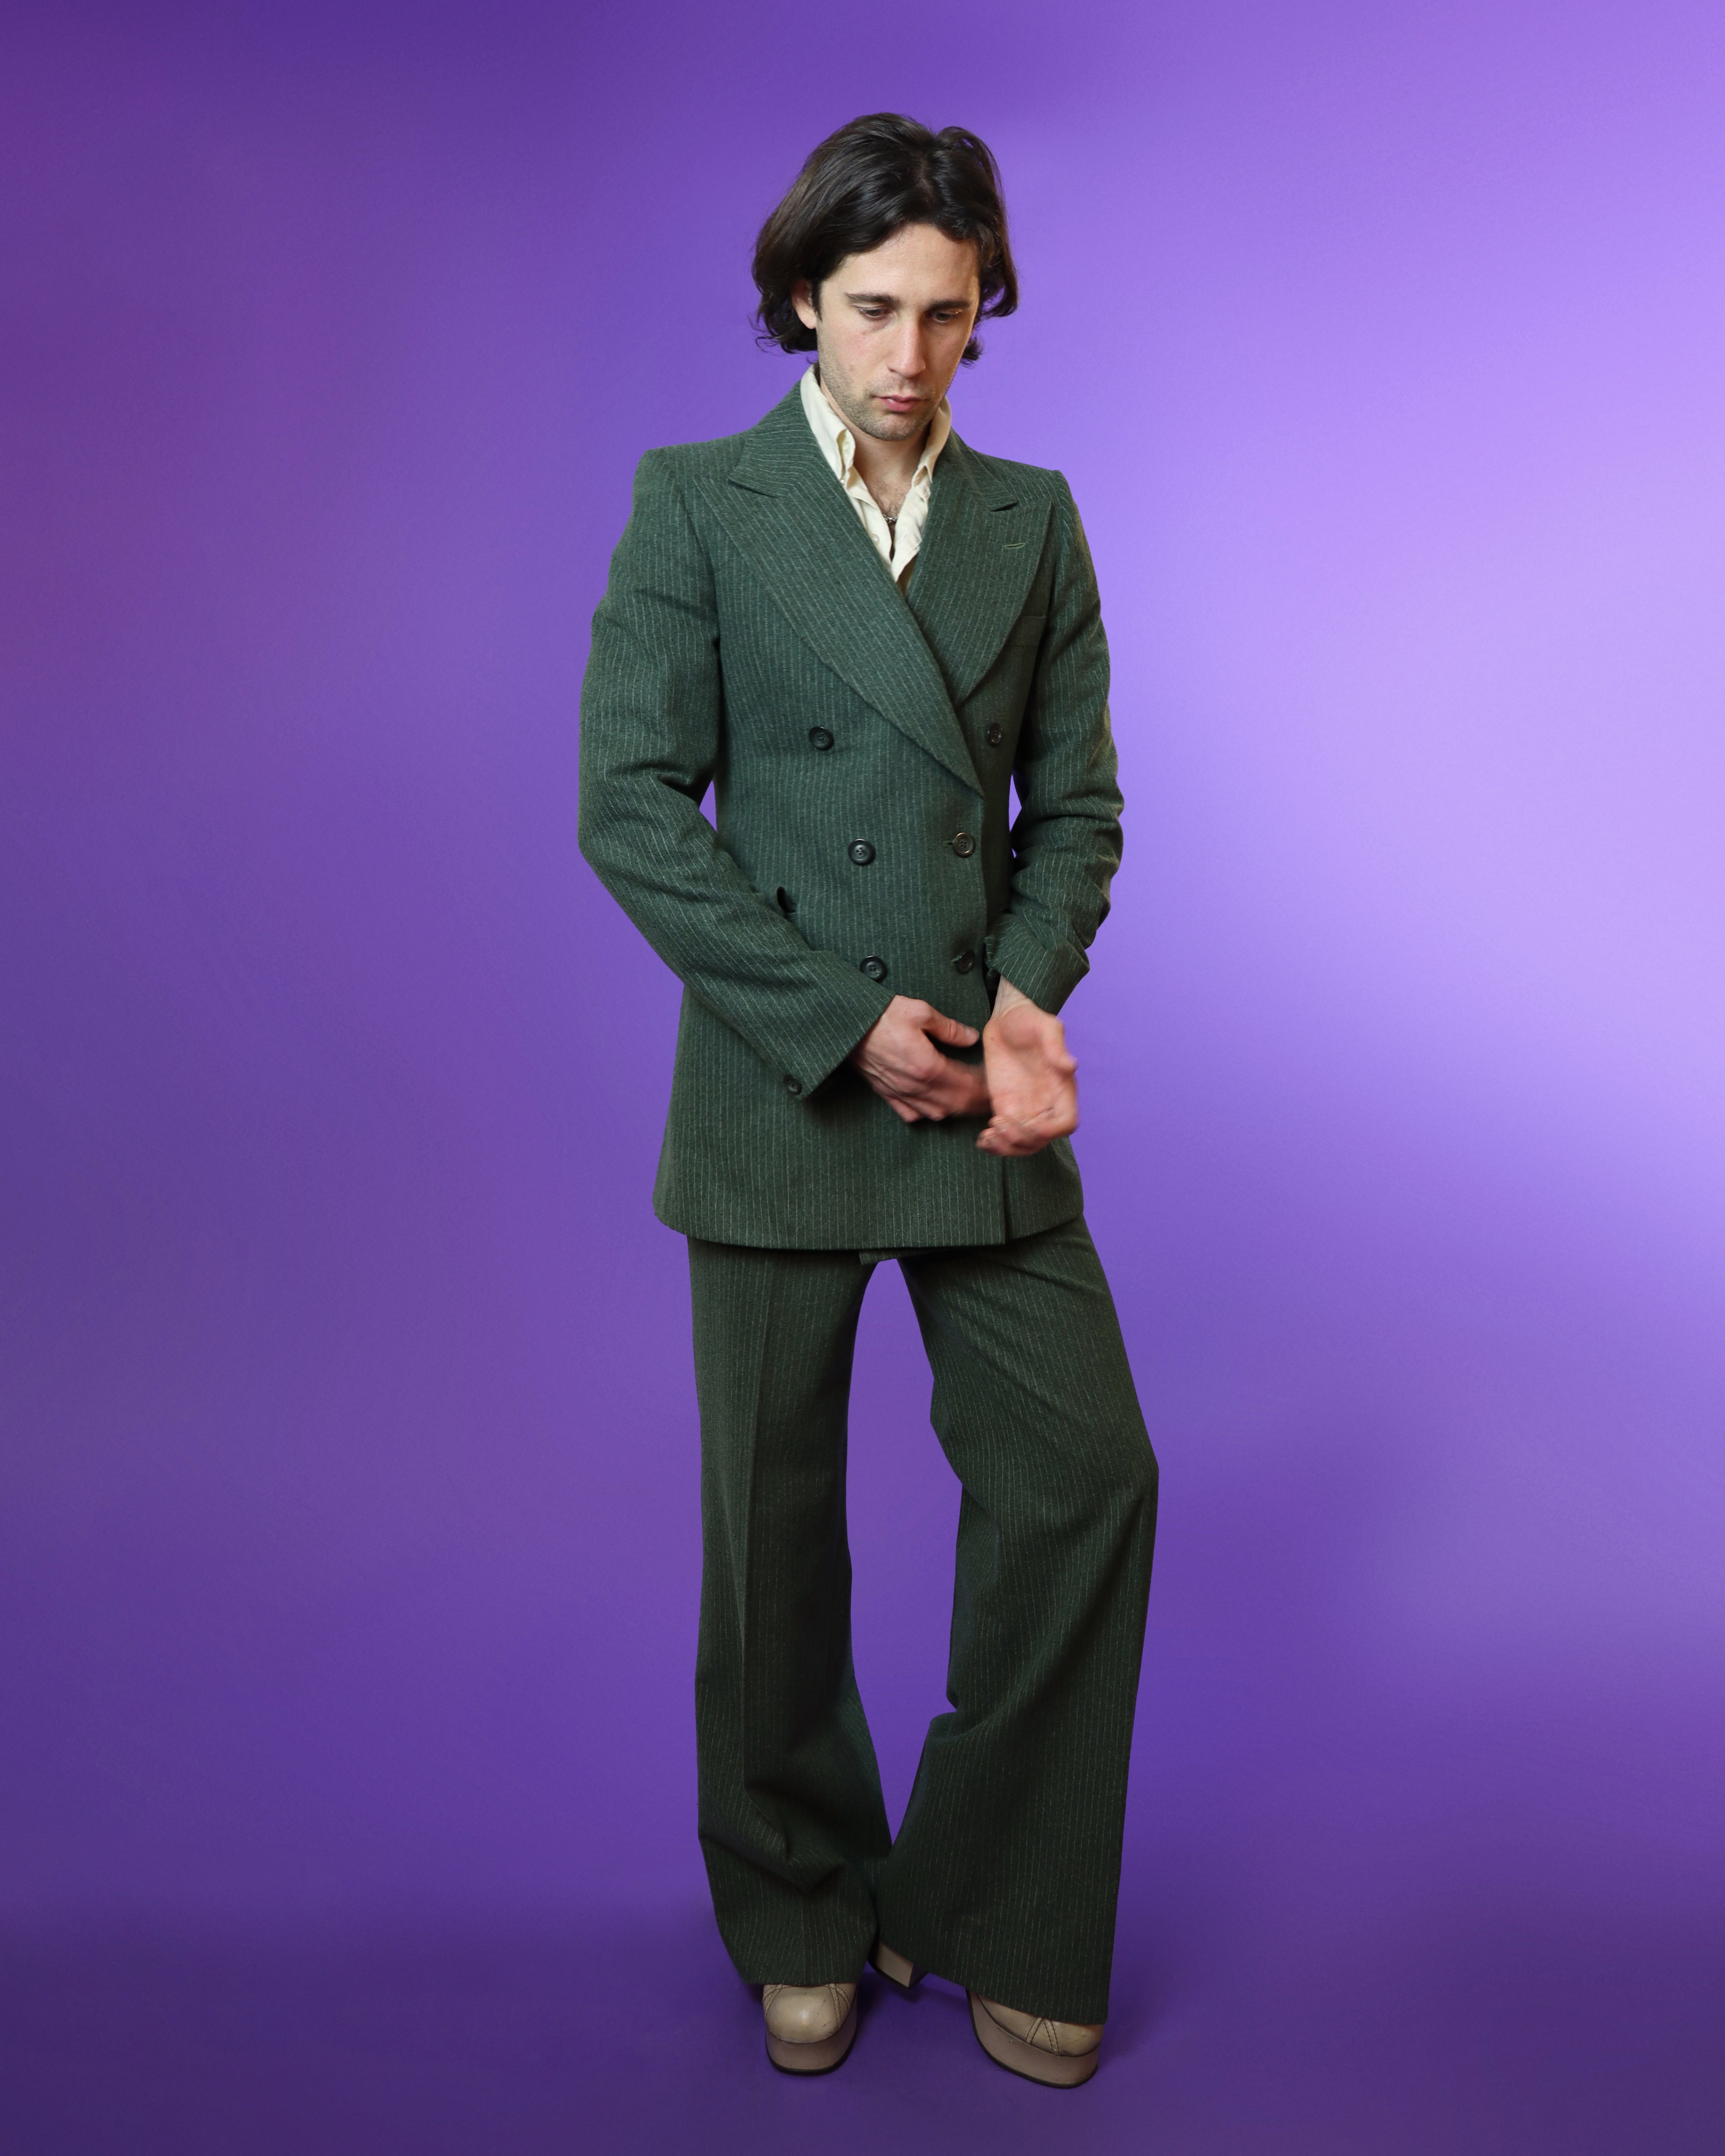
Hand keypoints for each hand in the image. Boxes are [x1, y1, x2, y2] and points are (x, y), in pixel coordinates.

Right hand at [851, 996, 990, 1123]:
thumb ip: (949, 1028)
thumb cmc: (881, 1015)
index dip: (984, 1089)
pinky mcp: (886, 1093)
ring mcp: (900, 1092)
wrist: (846, 1025)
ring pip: (936, 1113)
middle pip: (955, 1105)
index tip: (996, 1085)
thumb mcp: (920, 1011)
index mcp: (928, 1067)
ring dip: (955, 1109)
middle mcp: (915, 1086)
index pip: (966, 1086)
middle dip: (976, 1104)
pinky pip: (911, 1114)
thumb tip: (971, 1038)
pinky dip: (927, 1113)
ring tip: (968, 1101)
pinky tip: (934, 1105)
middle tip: (990, 1099)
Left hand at [976, 979, 1077, 1155]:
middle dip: (1020, 1141)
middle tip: (997, 1126)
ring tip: (987, 1136)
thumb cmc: (1028, 1018)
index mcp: (1062, 1089)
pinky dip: (994, 1144)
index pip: (1066, 1124)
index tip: (1027, 1124)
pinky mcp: (1006, 1107)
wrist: (1005, 1017)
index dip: (1049, 1131)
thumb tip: (1071, 1066)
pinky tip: (981, 1139)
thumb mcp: (1044, 1026)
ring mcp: (1025, 1108)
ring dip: (1006, 1148)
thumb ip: (1057, 1045)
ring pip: (1022, 1144)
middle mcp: (1046, 1104)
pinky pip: (1004, 1136)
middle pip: (1041, 1140)